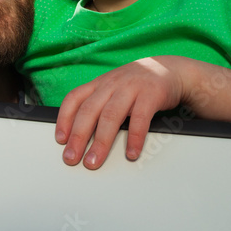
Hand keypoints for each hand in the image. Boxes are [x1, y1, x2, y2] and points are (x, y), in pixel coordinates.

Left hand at [55, 56, 187, 169]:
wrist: (169, 69)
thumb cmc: (137, 84)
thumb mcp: (113, 88)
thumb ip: (98, 104)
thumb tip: (78, 134)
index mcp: (100, 84)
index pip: (75, 98)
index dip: (64, 119)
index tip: (60, 140)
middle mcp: (112, 84)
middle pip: (90, 110)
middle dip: (78, 136)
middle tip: (71, 157)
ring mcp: (131, 88)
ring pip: (111, 116)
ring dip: (101, 141)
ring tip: (94, 160)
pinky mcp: (151, 94)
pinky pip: (140, 118)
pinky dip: (134, 138)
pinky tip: (130, 153)